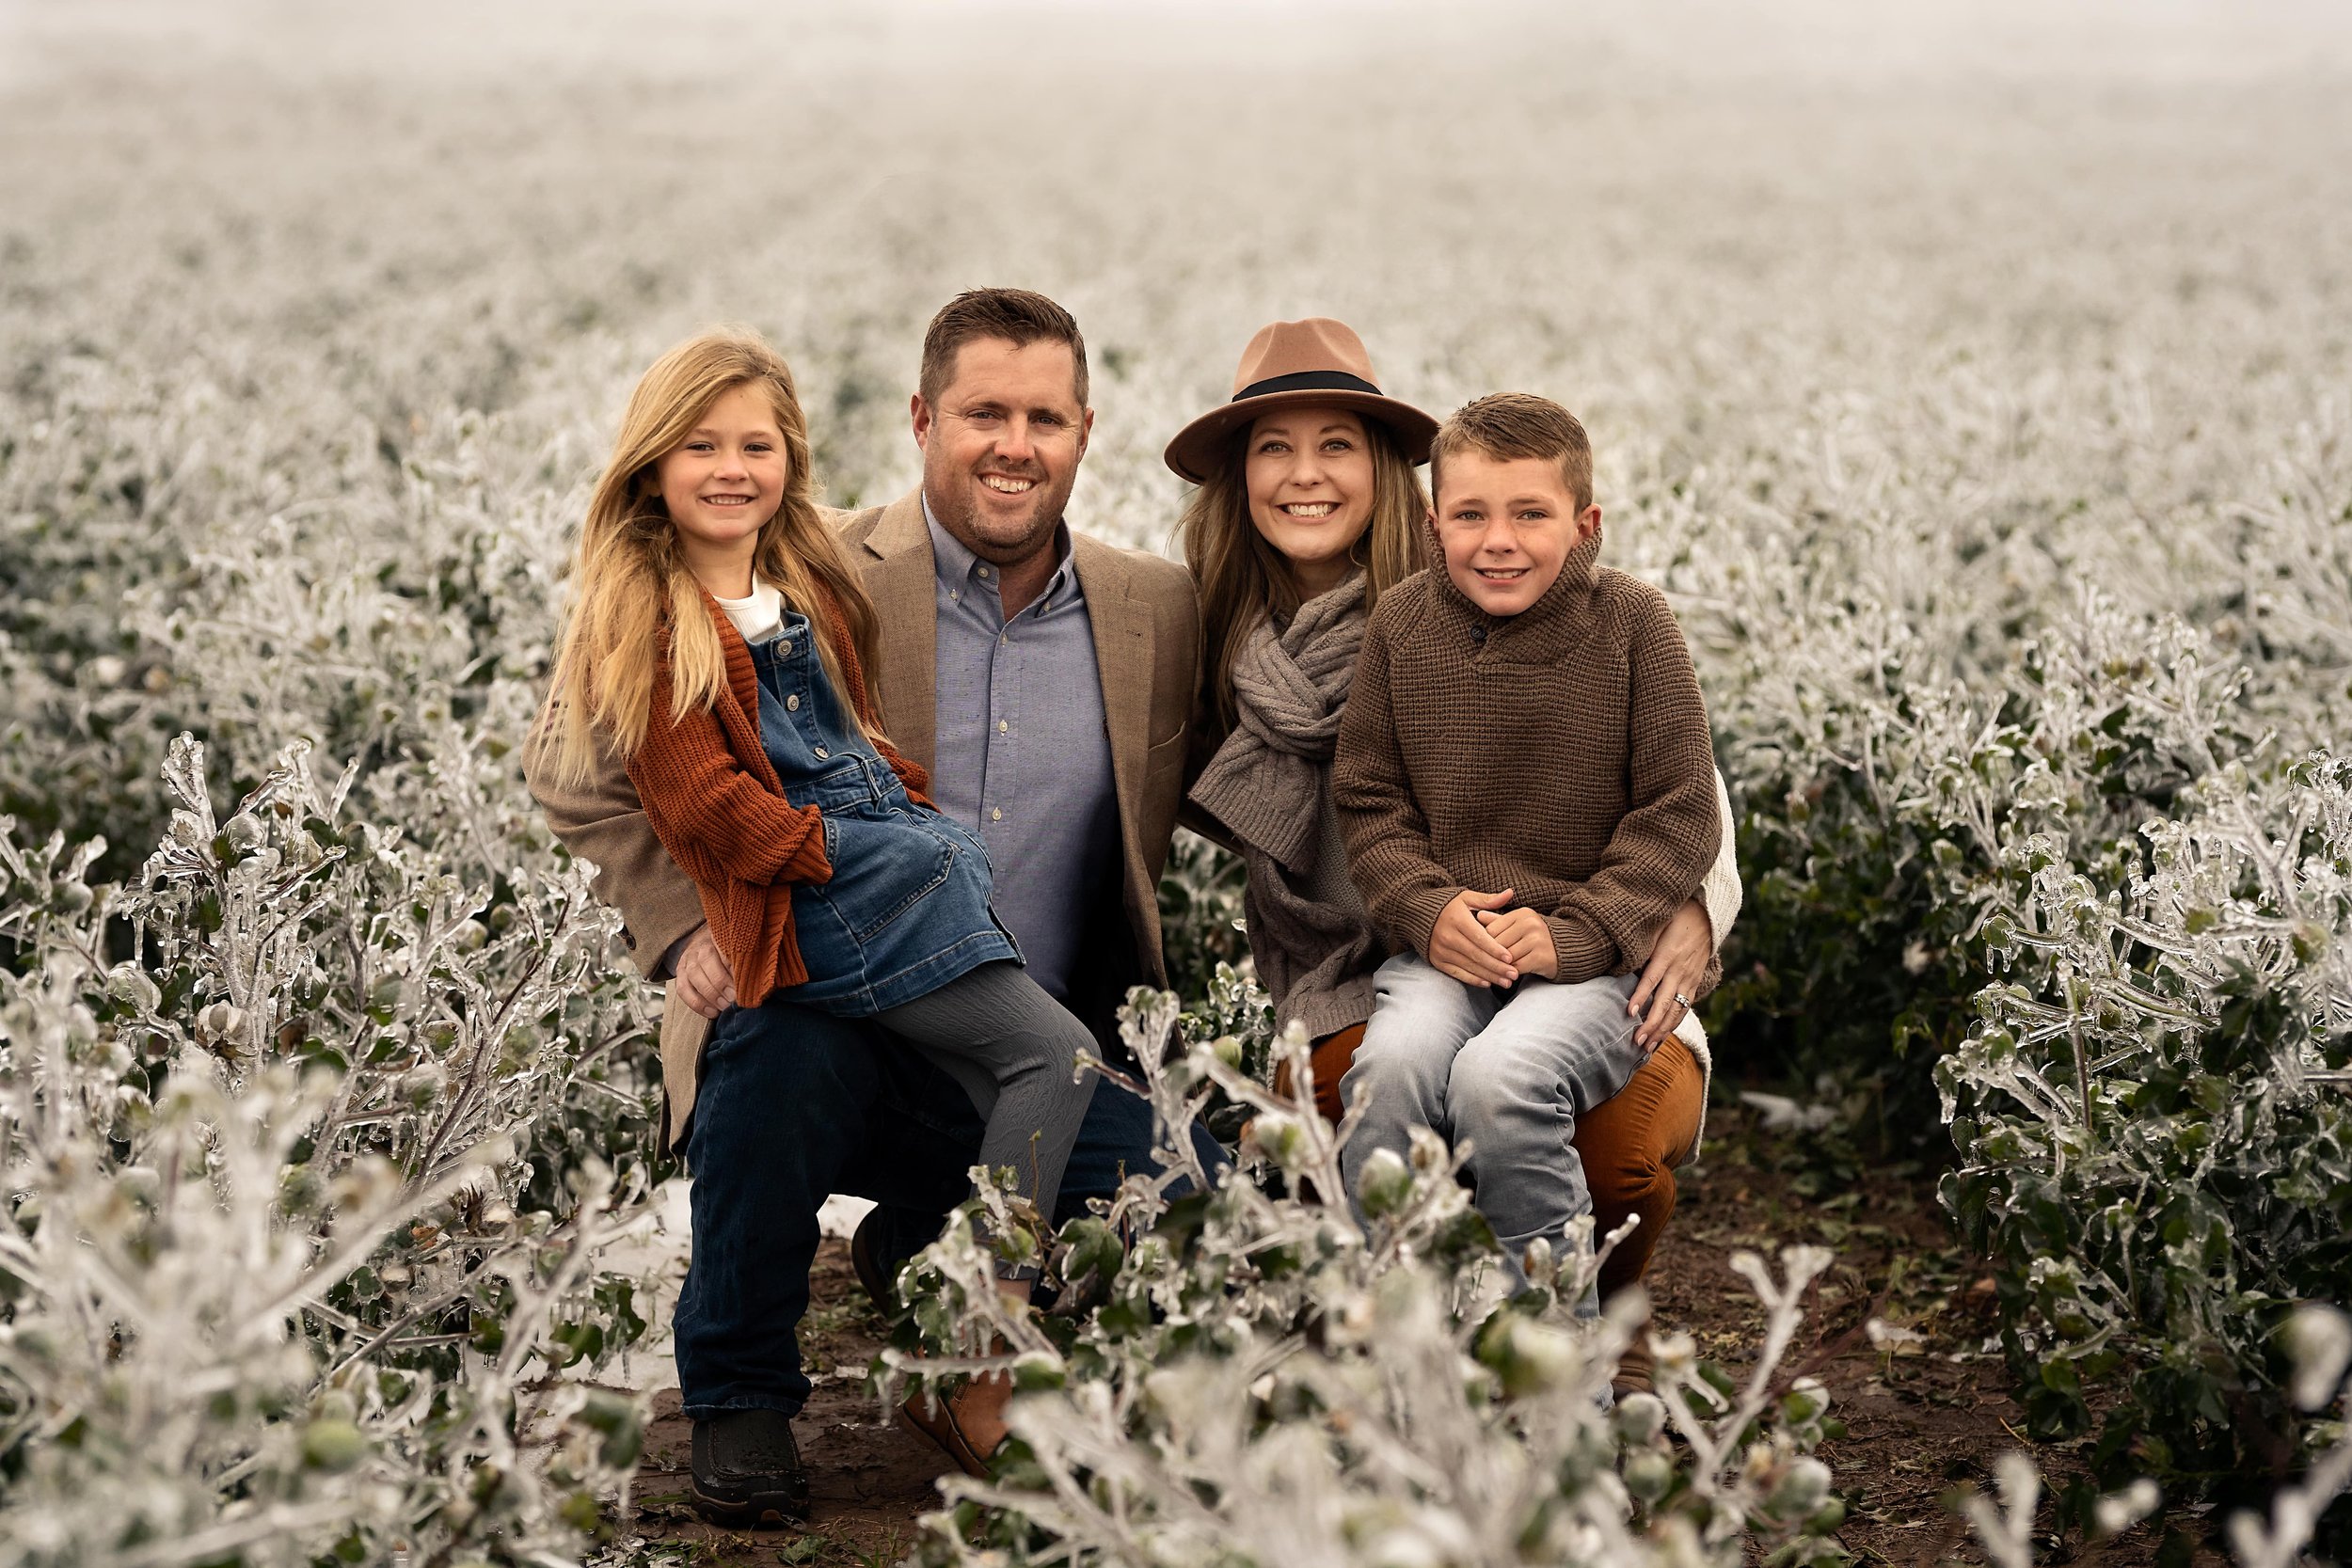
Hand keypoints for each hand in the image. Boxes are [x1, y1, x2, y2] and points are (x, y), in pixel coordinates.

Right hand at [673, 926, 737, 1018]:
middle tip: (733, 999)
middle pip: (706, 961)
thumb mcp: (739, 950)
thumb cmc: (729, 951)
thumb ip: (746, 960)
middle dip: (720, 983)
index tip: (743, 983)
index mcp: (718, 937)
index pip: (725, 949)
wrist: (704, 943)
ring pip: (693, 976)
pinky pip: (682, 989)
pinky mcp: (680, 973)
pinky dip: (696, 1003)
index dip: (733, 967)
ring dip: (709, 995)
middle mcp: (701, 946)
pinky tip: (712, 1013)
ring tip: (723, 1007)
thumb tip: (757, 980)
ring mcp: (688, 960)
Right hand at [1430, 888, 1518, 986]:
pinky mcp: (1437, 960)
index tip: (1510, 958)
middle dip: (1497, 967)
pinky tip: (1487, 983)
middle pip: (1476, 955)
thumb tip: (1510, 893)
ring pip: (1469, 966)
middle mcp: (1447, 936)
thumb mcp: (1467, 898)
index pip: (1479, 937)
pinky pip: (1457, 973)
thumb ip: (1489, 899)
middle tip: (1514, 974)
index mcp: (1457, 919)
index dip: (1495, 949)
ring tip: (1507, 982)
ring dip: (1489, 976)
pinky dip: (1473, 979)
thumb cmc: (1449, 905)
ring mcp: (1441, 950)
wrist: (1419, 913)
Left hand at [1476, 906, 1558, 979]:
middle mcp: (1531, 924)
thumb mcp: (1517, 925)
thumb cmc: (1534, 937)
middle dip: (1491, 955)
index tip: (1480, 950)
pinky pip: (1517, 968)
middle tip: (1484, 963)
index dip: (1484, 942)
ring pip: (1506, 957)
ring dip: (1500, 965)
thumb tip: (1477, 915)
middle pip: (1498, 943)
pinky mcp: (1541, 957)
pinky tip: (1508, 975)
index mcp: (1522, 913)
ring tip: (1496, 970)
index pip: (1492, 929)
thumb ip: (1497, 921)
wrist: (1564, 950)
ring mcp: (1537, 940)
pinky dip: (1511, 973)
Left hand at [1628, 897, 1712, 1051]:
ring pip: (1676, 1010)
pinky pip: (1684, 1009)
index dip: (1641, 996)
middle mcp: (1679, 970)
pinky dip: (1673, 1025)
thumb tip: (1619, 963)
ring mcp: (1689, 979)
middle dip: (1651, 1024)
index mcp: (1667, 955)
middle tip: (1636, 1040)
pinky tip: (1662, 1038)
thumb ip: (1641, 947)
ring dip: (1662, 1030)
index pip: (1651, 979)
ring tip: (1647, 1047)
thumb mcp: (1656, 928)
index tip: (1629, 1012)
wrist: (1706, 917)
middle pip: (1664, 1002)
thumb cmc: (1673, 920)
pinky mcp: (1694, 984)